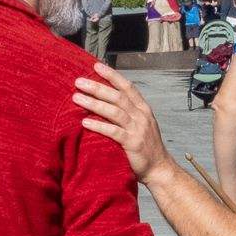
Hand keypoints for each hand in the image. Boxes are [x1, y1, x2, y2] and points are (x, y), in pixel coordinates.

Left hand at [74, 61, 169, 183]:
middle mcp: (142, 117)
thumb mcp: (140, 125)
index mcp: (143, 109)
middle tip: (79, 82)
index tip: (96, 66)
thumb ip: (127, 113)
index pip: (127, 87)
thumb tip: (103, 100)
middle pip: (118, 97)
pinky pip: (114, 132)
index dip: (112, 75)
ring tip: (76, 98)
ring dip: (94, 104)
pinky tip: (85, 122)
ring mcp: (138, 130)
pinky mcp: (133, 144)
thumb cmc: (145, 147)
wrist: (159, 169)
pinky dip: (99, 126)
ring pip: (115, 112)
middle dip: (98, 87)